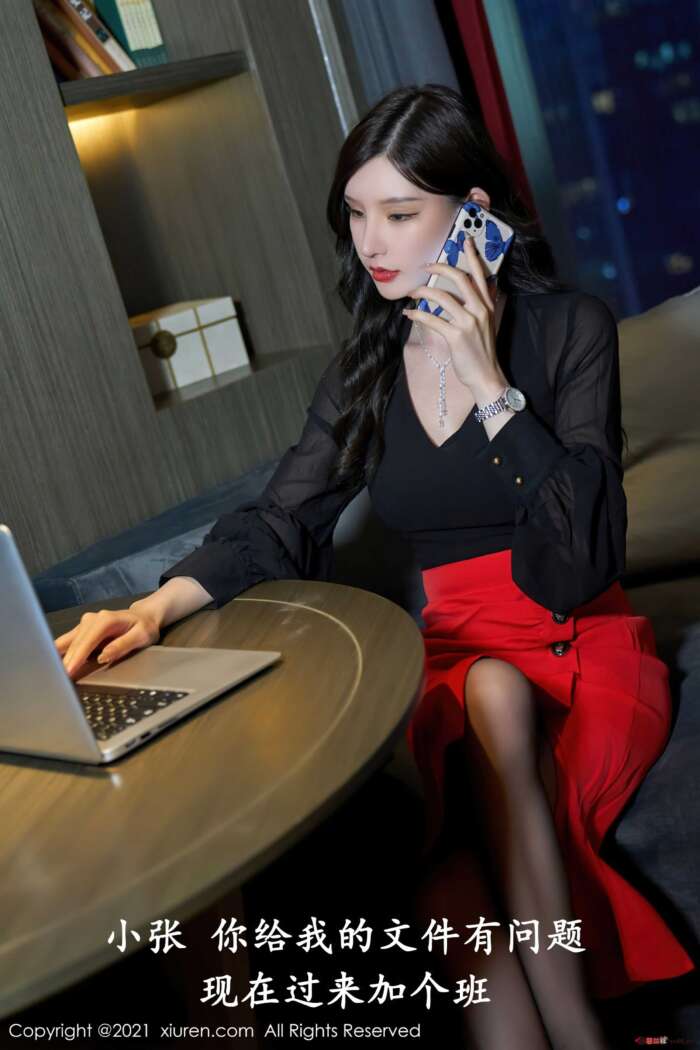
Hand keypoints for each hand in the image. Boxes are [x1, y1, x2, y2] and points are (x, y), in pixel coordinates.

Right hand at [54, 606, 160, 680]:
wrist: (143, 615)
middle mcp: (91, 619)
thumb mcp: (141, 636)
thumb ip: (122, 645)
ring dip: (58, 658)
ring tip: (51, 674)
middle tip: (56, 680)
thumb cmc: (144, 626)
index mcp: (105, 620)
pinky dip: (60, 653)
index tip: (67, 672)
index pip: (86, 642)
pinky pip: (68, 642)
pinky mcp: (82, 630)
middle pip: (73, 644)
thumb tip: (103, 657)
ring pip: (66, 642)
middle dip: (64, 662)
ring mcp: (84, 623)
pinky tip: (53, 664)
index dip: (76, 658)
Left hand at [402, 238, 504, 392]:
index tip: (465, 240)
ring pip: (441, 296)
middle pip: (459, 278)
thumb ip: (481, 306)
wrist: (485, 376)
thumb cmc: (481, 351)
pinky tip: (409, 314)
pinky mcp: (456, 336)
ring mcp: (468, 322)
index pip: (480, 274)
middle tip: (425, 266)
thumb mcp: (486, 324)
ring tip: (412, 293)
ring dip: (422, 292)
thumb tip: (475, 292)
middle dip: (439, 267)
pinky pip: (432, 319)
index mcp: (487, 305)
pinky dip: (417, 315)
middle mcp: (479, 310)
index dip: (473, 256)